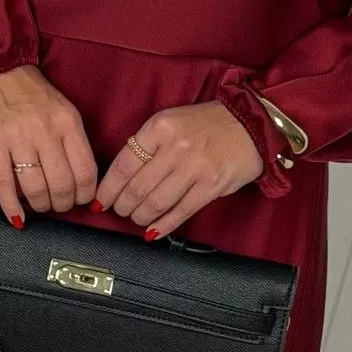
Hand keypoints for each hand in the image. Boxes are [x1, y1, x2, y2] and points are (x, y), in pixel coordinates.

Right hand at [0, 65, 98, 224]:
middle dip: (63, 204)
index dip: (85, 194)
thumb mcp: (61, 109)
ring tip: (39, 205)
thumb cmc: (29, 92)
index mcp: (67, 121)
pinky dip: (12, 207)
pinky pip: (4, 184)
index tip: (81, 199)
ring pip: (35, 188)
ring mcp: (17, 138)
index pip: (86, 171)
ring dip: (40, 205)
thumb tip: (81, 180)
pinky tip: (17, 217)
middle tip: (59, 205)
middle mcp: (45, 130)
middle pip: (62, 185)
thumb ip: (71, 140)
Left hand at [93, 102, 263, 237]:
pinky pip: (180, 212)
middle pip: (137, 187)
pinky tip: (153, 230)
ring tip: (136, 218)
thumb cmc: (207, 123)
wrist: (251, 124)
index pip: (124, 163)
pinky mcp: (211, 186)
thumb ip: (149, 144)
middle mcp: (175, 147)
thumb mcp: (171, 121)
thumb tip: (123, 177)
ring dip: (140, 216)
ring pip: (156, 202)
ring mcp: (194, 168)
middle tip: (119, 210)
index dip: (108, 187)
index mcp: (160, 127)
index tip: (100, 200)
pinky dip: (163, 225)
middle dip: (122, 205)